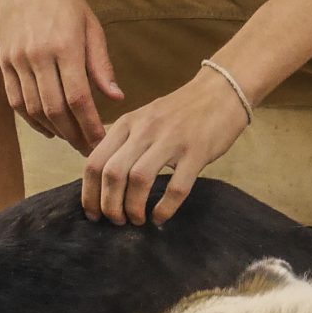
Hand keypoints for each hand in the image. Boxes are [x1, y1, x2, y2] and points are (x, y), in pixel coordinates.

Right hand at [0, 0, 120, 152]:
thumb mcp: (91, 27)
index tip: (102, 141)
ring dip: (54, 130)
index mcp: (66, 46)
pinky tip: (48, 128)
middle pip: (56, 110)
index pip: (79, 99)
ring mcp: (18, 60)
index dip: (90, 126)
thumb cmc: (65, 1)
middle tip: (89, 149)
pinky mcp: (4, 62)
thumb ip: (101, 65)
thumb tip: (116, 99)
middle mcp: (39, 55)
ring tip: (72, 140)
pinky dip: (32, 120)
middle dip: (74, 135)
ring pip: (34, 109)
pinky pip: (16, 101)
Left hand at [80, 70, 249, 225]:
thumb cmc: (181, 111)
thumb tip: (103, 179)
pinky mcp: (197, 151)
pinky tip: (160, 218)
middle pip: (112, 173)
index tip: (92, 213)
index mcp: (127, 123)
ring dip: (133, 208)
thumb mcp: (144, 119)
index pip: (94, 162)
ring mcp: (171, 140)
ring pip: (139, 180)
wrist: (221, 91)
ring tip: (137, 220)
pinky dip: (164, 208)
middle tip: (116, 221)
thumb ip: (123, 143)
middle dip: (109, 205)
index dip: (89, 194)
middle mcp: (145, 130)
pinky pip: (176, 187)